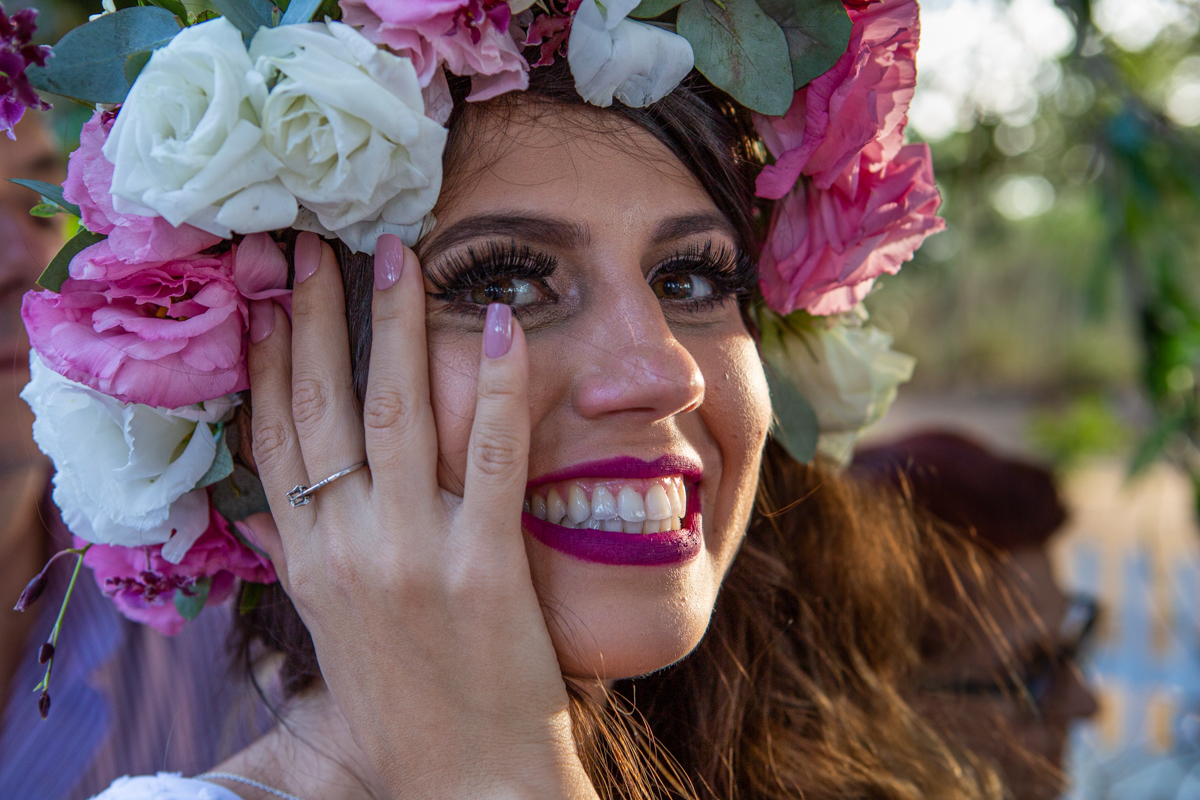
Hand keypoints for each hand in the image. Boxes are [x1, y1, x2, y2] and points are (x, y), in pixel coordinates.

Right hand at [243, 232, 595, 798]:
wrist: (463, 781)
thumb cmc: (400, 702)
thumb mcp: (327, 632)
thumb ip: (291, 562)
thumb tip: (250, 514)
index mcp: (306, 560)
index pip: (271, 435)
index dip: (263, 354)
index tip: (262, 289)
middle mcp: (346, 548)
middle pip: (320, 406)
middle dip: (313, 315)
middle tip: (314, 241)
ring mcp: (413, 554)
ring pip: (397, 414)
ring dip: (395, 326)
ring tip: (397, 255)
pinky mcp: (483, 566)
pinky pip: (494, 456)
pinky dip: (496, 386)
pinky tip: (499, 324)